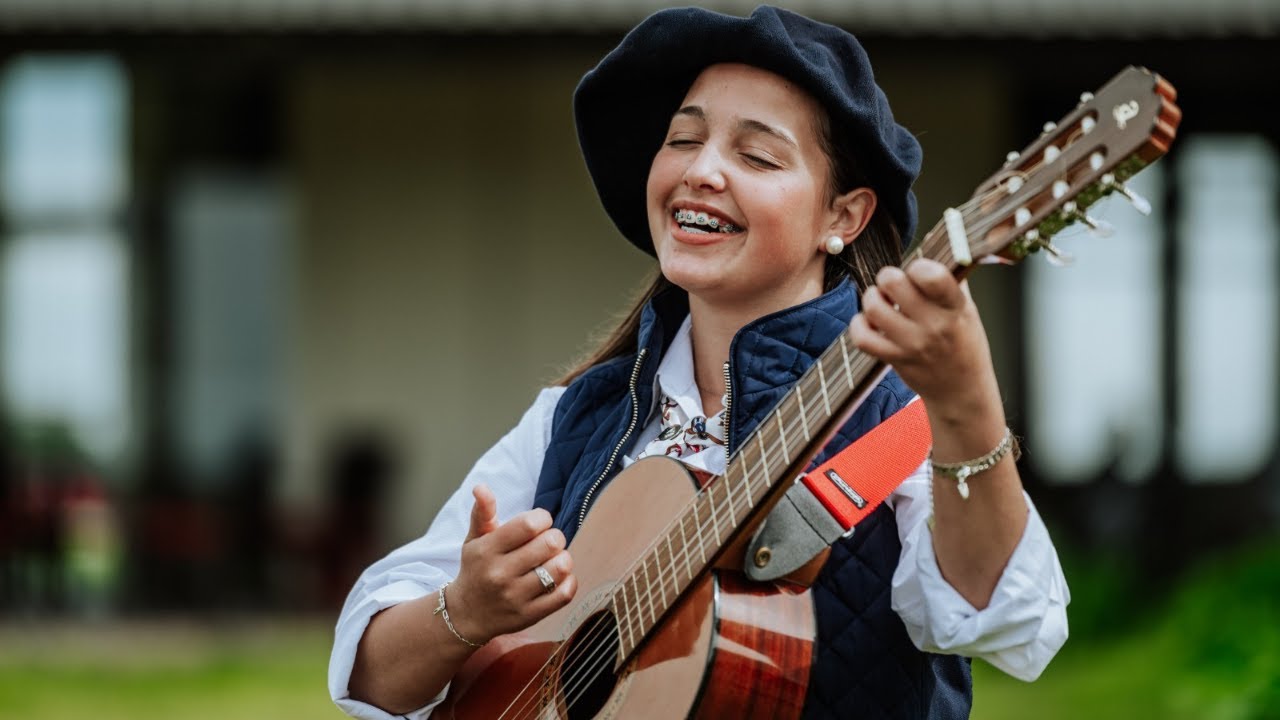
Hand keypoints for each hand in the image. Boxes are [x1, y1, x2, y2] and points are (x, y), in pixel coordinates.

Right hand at [447, 485, 576, 643]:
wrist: (466, 615)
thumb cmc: (475, 570)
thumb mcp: (474, 540)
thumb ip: (483, 513)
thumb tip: (481, 487)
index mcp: (487, 550)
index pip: (529, 524)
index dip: (543, 518)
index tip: (539, 523)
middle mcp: (500, 574)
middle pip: (549, 544)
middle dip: (556, 537)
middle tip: (549, 542)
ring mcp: (515, 597)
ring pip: (559, 569)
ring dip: (564, 559)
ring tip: (555, 558)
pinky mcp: (529, 615)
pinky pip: (564, 594)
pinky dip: (569, 582)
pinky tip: (560, 577)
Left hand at [847, 259, 1001, 423]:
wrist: (962, 391)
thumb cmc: (963, 343)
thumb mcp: (967, 310)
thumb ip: (951, 282)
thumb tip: (938, 246)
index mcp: (955, 307)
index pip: (932, 275)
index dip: (918, 266)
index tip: (918, 271)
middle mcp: (934, 325)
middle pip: (893, 282)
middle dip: (888, 277)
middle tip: (893, 284)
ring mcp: (912, 344)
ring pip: (874, 307)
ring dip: (871, 298)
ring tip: (881, 301)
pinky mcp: (894, 359)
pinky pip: (862, 337)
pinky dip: (858, 325)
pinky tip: (869, 322)